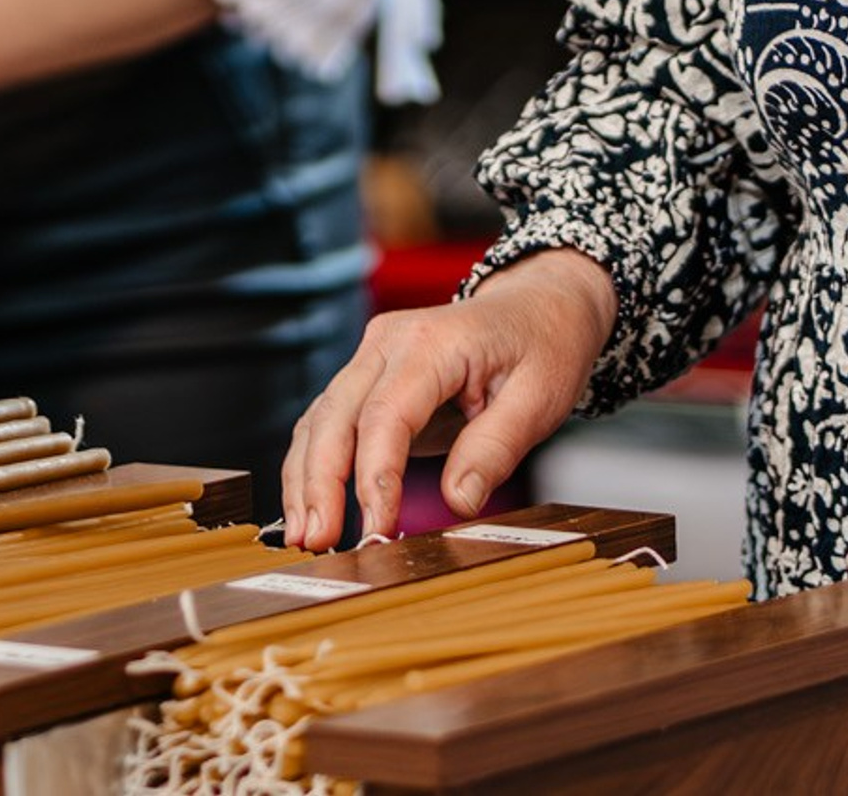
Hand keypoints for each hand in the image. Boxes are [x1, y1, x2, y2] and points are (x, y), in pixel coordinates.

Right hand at [282, 249, 617, 549]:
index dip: (374, 477)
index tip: (376, 530)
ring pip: (320, 418)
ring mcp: (373, 356)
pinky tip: (310, 508)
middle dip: (320, 483)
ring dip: (305, 479)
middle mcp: (389, 342)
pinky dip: (313, 464)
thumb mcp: (541, 397)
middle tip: (319, 542)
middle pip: (336, 415)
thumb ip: (497, 447)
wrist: (539, 305)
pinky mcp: (369, 377)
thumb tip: (458, 501)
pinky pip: (328, 420)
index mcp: (433, 342)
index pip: (386, 415)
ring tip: (306, 536)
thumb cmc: (542, 346)